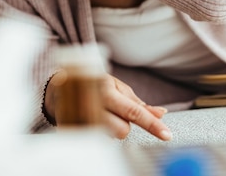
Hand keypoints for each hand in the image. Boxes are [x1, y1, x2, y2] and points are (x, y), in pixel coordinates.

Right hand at [45, 71, 172, 140]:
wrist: (59, 87)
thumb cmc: (95, 86)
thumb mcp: (118, 89)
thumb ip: (139, 105)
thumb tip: (162, 113)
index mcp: (108, 91)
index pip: (135, 112)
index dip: (153, 124)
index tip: (167, 135)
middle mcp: (95, 104)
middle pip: (122, 130)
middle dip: (123, 124)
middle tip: (114, 112)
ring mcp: (81, 118)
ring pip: (110, 136)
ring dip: (110, 128)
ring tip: (101, 114)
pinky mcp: (73, 129)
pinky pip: (95, 139)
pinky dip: (98, 132)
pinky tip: (91, 120)